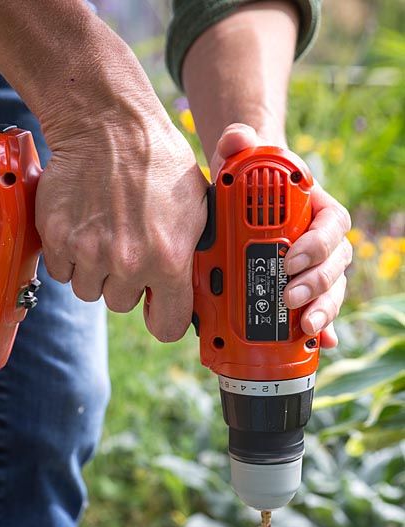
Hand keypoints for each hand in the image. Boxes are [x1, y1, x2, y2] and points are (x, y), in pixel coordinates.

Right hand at [35, 74, 207, 341]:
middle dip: (123, 281)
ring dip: (94, 270)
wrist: (108, 125)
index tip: (156, 308)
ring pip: (88, 290)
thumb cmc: (157, 161)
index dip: (162, 318)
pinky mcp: (57, 239)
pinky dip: (68, 255)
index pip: (168, 326)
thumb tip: (197, 288)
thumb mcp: (196, 206)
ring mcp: (89, 253)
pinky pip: (61, 271)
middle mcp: (128, 263)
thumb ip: (192, 254)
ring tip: (104, 232)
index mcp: (169, 259)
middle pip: (121, 304)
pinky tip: (82, 225)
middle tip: (126, 245)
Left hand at [211, 124, 351, 348]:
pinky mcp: (304, 293)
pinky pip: (319, 312)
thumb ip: (238, 146)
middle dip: (316, 284)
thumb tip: (237, 136)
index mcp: (317, 210)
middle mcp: (323, 243)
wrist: (241, 206)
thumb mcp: (239, 162)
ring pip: (332, 291)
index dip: (318, 244)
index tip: (291, 257)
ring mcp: (315, 270)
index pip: (332, 225)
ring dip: (322, 309)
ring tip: (303, 324)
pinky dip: (321, 330)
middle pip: (335, 265)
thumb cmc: (246, 185)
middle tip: (288, 294)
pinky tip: (319, 343)